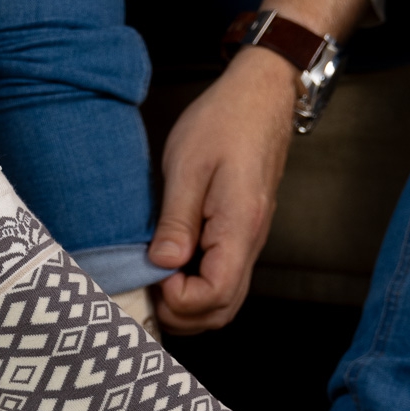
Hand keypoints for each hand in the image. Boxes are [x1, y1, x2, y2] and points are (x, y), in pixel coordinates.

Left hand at [148, 48, 294, 333]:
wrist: (261, 95)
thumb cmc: (225, 120)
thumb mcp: (188, 166)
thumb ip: (176, 221)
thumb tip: (161, 264)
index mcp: (239, 228)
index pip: (214, 295)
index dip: (179, 300)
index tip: (154, 274)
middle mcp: (251, 243)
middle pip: (222, 311)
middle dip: (182, 315)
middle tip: (148, 288)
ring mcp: (249, 241)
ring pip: (224, 301)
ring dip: (189, 306)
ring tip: (156, 281)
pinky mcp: (242, 235)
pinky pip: (224, 278)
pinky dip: (197, 288)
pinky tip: (172, 269)